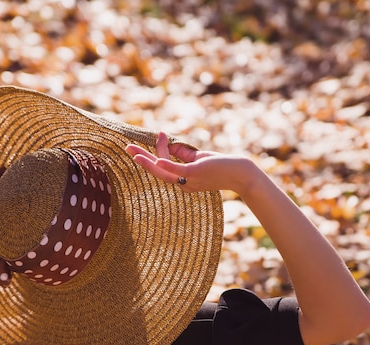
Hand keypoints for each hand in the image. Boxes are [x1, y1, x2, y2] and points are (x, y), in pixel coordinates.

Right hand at [125, 131, 251, 193]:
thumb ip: (182, 153)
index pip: (164, 166)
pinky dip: (166, 165)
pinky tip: (156, 161)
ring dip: (148, 162)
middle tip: (127, 149)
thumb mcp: (199, 158)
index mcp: (183, 181)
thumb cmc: (223, 166)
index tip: (161, 133)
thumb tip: (167, 143)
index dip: (159, 150)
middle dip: (142, 160)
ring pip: (163, 173)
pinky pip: (177, 172)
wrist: (242, 174)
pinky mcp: (196, 174)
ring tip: (134, 153)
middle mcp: (184, 184)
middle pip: (157, 172)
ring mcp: (189, 181)